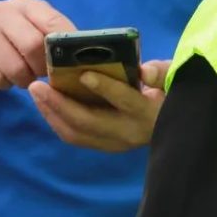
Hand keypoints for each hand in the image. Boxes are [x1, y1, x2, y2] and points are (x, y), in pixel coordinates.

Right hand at [0, 0, 75, 93]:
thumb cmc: (12, 43)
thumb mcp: (33, 31)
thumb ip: (54, 37)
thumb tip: (83, 54)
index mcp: (25, 4)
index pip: (53, 22)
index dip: (64, 46)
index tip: (69, 62)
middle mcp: (1, 11)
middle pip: (33, 45)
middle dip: (41, 67)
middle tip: (41, 73)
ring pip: (14, 68)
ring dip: (23, 79)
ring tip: (21, 76)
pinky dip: (3, 84)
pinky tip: (1, 76)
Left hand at [29, 60, 170, 152]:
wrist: (179, 129)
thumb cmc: (172, 93)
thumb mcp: (173, 78)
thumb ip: (160, 72)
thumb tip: (143, 70)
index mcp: (148, 112)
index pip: (125, 100)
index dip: (104, 88)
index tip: (84, 74)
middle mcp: (129, 132)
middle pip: (89, 121)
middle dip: (60, 104)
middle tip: (39, 85)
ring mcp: (115, 143)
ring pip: (77, 133)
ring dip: (53, 114)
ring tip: (37, 93)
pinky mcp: (105, 146)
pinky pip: (75, 137)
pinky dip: (57, 121)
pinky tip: (47, 105)